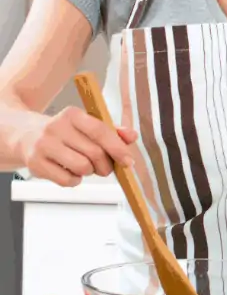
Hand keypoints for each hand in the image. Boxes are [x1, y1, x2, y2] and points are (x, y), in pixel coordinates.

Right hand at [20, 107, 136, 187]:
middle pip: (94, 152)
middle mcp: (57, 127)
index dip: (117, 147)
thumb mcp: (85, 125)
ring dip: (89, 172)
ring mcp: (44, 146)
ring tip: (85, 167)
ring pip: (81, 167)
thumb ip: (110, 130)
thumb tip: (132, 136)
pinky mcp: (36, 164)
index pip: (100, 130)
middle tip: (105, 168)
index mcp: (72, 114)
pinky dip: (75, 180)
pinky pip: (66, 180)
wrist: (26, 136)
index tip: (128, 161)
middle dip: (105, 165)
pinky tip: (71, 172)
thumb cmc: (64, 132)